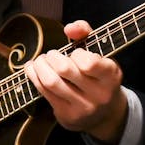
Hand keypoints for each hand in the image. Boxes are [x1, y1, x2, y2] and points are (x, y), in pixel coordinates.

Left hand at [25, 20, 127, 144]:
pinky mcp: (67, 116)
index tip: (75, 54)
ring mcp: (82, 108)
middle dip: (52, 57)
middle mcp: (99, 94)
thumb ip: (86, 32)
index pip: (89, 63)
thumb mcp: (100, 52)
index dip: (76, 54)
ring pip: (51, 82)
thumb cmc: (99, 75)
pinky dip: (34, 77)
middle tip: (51, 55)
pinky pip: (44, 92)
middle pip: (64, 70)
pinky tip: (33, 70)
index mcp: (111, 76)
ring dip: (40, 66)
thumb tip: (69, 29)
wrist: (105, 114)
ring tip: (40, 61)